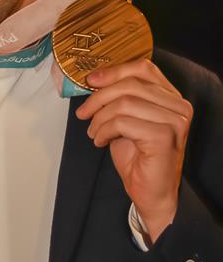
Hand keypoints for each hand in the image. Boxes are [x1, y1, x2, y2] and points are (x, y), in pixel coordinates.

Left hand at [75, 58, 191, 242]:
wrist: (151, 193)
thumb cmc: (139, 158)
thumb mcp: (126, 120)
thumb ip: (119, 99)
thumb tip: (94, 81)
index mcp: (171, 97)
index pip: (143, 68)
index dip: (113, 71)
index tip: (91, 80)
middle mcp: (178, 106)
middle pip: (129, 84)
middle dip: (98, 98)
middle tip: (83, 113)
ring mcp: (174, 121)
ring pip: (123, 103)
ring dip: (99, 118)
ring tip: (93, 132)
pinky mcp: (164, 136)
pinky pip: (122, 122)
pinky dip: (104, 130)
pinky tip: (100, 141)